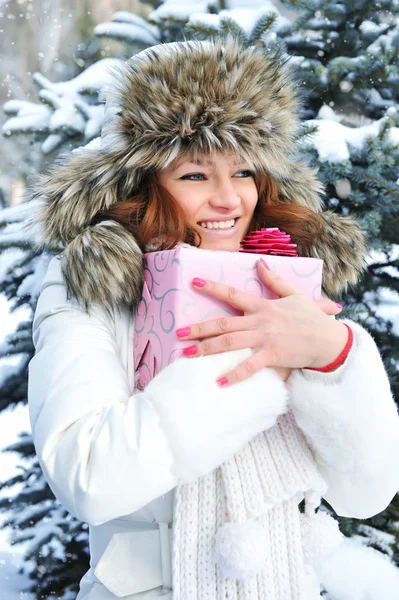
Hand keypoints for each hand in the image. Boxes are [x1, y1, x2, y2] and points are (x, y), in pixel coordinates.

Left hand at [176, 259, 347, 386]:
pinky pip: (249, 366)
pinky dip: (234, 375)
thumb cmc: (312, 318)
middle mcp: (259, 321)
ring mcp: (264, 338)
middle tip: (178, 332)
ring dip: (206, 349)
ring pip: (230, 343)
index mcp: (263, 305)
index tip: (193, 282)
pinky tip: (219, 382)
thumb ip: (274, 280)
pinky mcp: (272, 355)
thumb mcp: (294, 294)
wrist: (329, 340)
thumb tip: (260, 262)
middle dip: (199, 328)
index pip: (233, 294)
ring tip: (187, 354)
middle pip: (223, 323)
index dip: (212, 287)